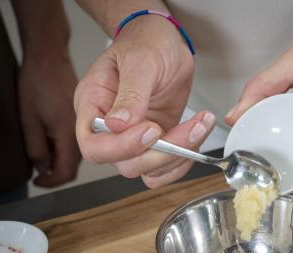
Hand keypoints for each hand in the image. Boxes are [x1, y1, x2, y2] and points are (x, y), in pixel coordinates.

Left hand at [18, 49, 80, 186]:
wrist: (50, 58)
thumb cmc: (39, 82)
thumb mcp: (29, 119)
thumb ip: (37, 149)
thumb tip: (42, 169)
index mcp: (70, 134)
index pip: (66, 173)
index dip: (51, 182)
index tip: (38, 181)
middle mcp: (86, 133)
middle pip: (75, 165)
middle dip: (56, 171)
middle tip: (38, 167)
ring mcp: (90, 126)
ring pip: (79, 155)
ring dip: (61, 158)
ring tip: (43, 150)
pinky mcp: (90, 120)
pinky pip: (82, 141)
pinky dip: (66, 146)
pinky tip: (52, 137)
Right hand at [74, 18, 215, 188]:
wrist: (165, 42)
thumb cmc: (145, 43)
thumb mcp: (140, 61)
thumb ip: (130, 94)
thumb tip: (117, 125)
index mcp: (93, 106)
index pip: (94, 146)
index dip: (122, 147)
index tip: (151, 129)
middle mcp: (110, 128)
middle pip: (125, 164)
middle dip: (160, 154)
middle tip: (187, 130)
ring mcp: (135, 138)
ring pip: (149, 170)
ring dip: (179, 156)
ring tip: (199, 127)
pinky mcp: (158, 141)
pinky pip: (166, 167)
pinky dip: (185, 159)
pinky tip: (197, 136)